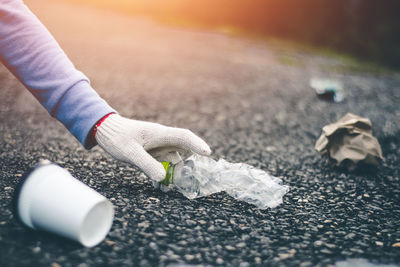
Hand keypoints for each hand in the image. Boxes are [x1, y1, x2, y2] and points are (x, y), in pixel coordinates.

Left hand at [95, 114, 210, 181]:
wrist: (105, 131)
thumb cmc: (117, 137)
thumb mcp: (130, 152)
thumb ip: (146, 164)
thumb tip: (162, 178)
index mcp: (160, 134)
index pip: (184, 136)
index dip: (197, 144)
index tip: (207, 153)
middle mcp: (163, 139)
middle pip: (184, 150)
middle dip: (190, 164)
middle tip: (193, 179)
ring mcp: (159, 146)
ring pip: (175, 159)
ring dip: (176, 173)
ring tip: (171, 187)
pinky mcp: (153, 153)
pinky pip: (164, 164)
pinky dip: (165, 174)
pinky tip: (159, 185)